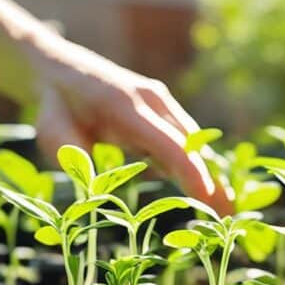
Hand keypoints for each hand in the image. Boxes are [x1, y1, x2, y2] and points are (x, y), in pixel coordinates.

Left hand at [29, 33, 232, 213]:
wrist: (60, 68)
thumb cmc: (56, 107)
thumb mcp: (54, 135)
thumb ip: (78, 162)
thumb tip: (101, 194)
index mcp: (126, 108)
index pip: (170, 145)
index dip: (192, 174)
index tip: (208, 200)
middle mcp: (151, 100)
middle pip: (191, 145)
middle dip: (212, 181)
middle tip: (231, 215)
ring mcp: (160, 101)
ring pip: (192, 142)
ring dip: (209, 174)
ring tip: (226, 209)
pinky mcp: (162, 107)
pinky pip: (184, 138)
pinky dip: (197, 163)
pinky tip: (208, 190)